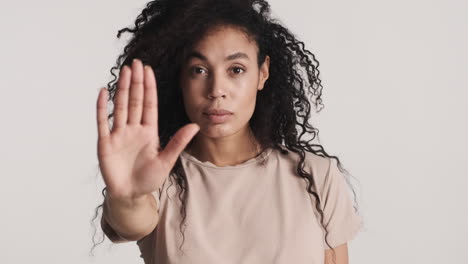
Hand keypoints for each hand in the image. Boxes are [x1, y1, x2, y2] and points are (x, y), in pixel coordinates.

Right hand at [96, 59, 198, 198]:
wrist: (130, 195)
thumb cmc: (149, 179)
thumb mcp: (166, 160)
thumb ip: (178, 142)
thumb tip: (195, 125)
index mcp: (149, 131)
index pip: (149, 104)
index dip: (149, 87)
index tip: (148, 70)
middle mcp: (133, 129)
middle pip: (134, 101)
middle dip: (136, 82)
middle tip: (136, 63)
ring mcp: (119, 134)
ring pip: (120, 107)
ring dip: (121, 89)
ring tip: (124, 71)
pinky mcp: (106, 143)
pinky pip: (103, 122)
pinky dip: (102, 107)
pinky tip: (102, 92)